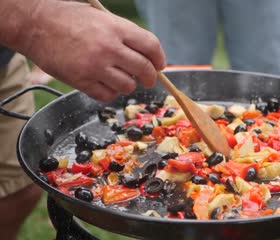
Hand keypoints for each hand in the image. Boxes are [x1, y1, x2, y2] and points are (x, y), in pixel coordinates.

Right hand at [22, 0, 165, 100]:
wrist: (34, 24)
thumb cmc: (68, 18)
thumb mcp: (101, 18)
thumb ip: (124, 36)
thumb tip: (147, 56)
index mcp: (116, 28)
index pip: (151, 46)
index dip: (159, 58)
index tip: (159, 65)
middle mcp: (109, 48)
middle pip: (144, 70)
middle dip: (151, 78)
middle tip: (148, 79)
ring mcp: (95, 66)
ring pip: (128, 86)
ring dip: (128, 85)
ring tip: (119, 77)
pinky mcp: (81, 81)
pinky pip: (107, 95)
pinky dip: (110, 92)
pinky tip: (103, 83)